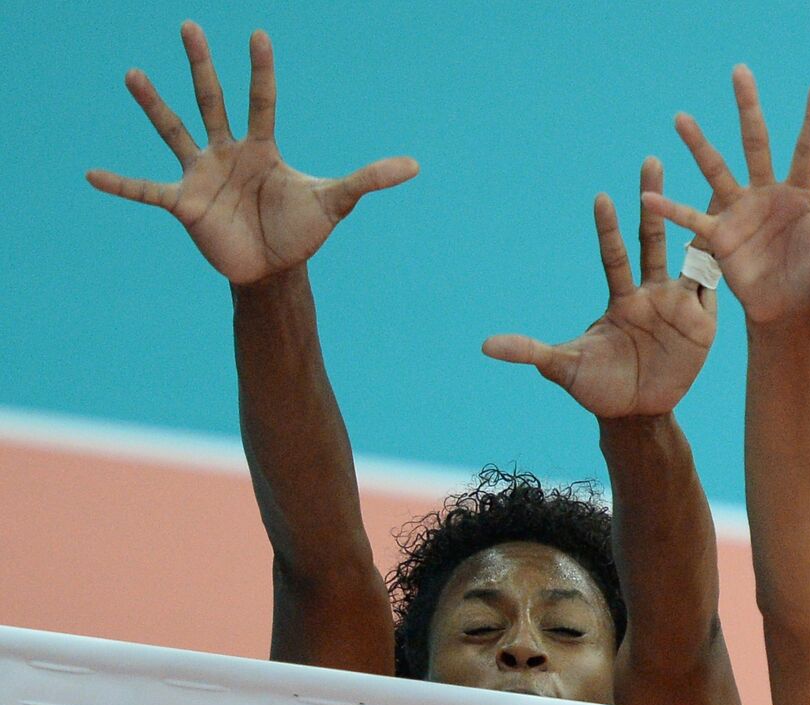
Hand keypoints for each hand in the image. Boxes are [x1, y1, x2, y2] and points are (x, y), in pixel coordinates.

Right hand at [86, 22, 416, 285]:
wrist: (274, 270)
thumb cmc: (301, 231)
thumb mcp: (336, 201)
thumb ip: (369, 179)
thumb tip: (415, 165)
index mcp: (263, 147)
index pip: (262, 100)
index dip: (261, 70)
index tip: (258, 34)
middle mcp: (229, 153)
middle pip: (213, 100)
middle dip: (202, 65)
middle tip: (189, 25)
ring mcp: (203, 175)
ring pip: (175, 131)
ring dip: (154, 105)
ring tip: (133, 73)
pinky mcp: (184, 204)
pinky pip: (146, 190)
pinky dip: (120, 184)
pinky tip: (91, 175)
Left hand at [482, 158, 715, 418]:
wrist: (636, 413)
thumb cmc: (598, 387)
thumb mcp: (564, 369)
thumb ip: (530, 352)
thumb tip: (486, 347)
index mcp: (621, 299)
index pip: (614, 256)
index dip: (609, 229)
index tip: (601, 197)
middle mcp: (651, 294)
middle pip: (654, 240)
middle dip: (652, 201)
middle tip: (651, 160)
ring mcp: (679, 307)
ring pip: (691, 258)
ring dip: (701, 226)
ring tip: (716, 190)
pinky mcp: (702, 326)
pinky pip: (713, 293)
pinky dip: (724, 271)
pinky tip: (738, 242)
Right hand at [642, 66, 809, 329]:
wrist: (789, 312)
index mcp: (798, 193)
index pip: (806, 148)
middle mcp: (766, 195)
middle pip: (757, 142)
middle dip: (749, 107)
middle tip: (740, 71)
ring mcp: (741, 213)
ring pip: (718, 170)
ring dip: (700, 145)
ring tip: (682, 118)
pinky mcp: (721, 237)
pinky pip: (693, 220)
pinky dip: (671, 209)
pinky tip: (650, 195)